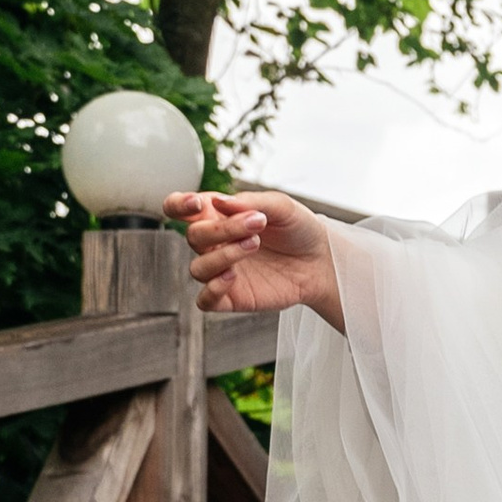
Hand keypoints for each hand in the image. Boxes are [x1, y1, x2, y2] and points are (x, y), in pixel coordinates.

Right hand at [166, 188, 343, 330]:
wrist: (323, 261)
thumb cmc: (299, 230)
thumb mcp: (281, 206)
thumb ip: (250, 201)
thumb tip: (218, 202)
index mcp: (218, 216)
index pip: (179, 208)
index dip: (178, 205)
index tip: (198, 204)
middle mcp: (215, 243)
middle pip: (194, 236)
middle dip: (222, 229)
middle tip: (257, 224)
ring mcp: (221, 271)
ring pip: (198, 268)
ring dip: (223, 255)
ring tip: (254, 244)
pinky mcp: (232, 297)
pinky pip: (205, 300)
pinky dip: (212, 290)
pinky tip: (233, 276)